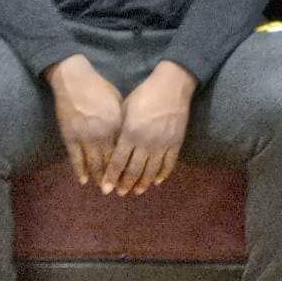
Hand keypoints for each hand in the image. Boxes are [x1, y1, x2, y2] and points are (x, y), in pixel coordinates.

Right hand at [44, 54, 124, 185]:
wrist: (75, 79)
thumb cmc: (100, 88)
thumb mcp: (119, 104)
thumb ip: (123, 123)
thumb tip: (127, 139)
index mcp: (117, 126)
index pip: (124, 154)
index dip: (127, 169)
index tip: (131, 179)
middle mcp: (103, 135)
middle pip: (110, 163)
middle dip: (114, 179)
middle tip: (118, 191)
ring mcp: (85, 137)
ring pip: (93, 164)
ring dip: (98, 179)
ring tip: (102, 188)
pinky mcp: (70, 137)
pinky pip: (75, 159)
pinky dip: (80, 171)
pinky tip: (83, 181)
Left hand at [101, 61, 195, 195]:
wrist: (171, 86)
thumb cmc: (144, 94)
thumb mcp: (124, 109)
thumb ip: (119, 129)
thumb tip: (112, 147)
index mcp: (130, 134)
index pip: (117, 162)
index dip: (111, 177)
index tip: (106, 188)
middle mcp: (145, 143)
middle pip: (134, 170)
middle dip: (125, 184)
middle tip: (120, 193)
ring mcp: (162, 145)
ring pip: (151, 171)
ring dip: (143, 184)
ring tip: (137, 191)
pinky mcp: (176, 143)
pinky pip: (168, 165)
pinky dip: (162, 175)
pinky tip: (156, 182)